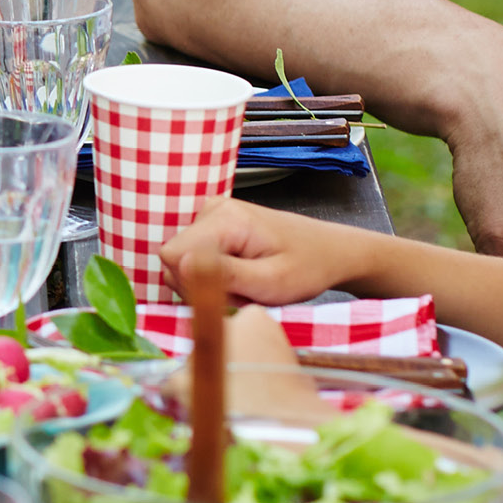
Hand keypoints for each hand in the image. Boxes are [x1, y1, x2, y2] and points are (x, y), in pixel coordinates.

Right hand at [162, 199, 376, 304]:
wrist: (330, 251)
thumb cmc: (308, 267)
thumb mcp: (270, 282)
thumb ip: (223, 274)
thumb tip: (177, 265)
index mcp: (225, 219)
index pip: (171, 256)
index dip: (192, 284)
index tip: (228, 294)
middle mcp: (212, 209)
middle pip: (175, 260)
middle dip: (203, 286)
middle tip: (244, 293)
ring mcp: (212, 214)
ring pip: (184, 262)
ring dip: (210, 284)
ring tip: (247, 286)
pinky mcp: (215, 224)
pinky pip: (195, 258)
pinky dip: (215, 275)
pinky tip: (242, 277)